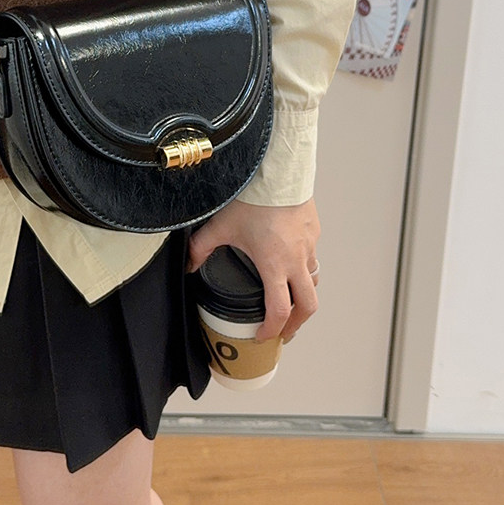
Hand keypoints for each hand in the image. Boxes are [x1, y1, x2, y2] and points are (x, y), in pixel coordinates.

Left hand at [187, 197, 320, 343]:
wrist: (278, 169)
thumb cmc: (253, 196)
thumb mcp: (221, 225)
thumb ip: (201, 247)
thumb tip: (190, 265)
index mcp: (274, 264)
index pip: (279, 310)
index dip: (272, 329)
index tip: (262, 336)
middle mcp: (296, 259)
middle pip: (308, 306)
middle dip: (296, 323)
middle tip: (284, 331)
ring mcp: (309, 246)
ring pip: (313, 281)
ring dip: (304, 296)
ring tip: (290, 301)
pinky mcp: (313, 232)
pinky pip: (313, 257)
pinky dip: (304, 269)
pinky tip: (290, 264)